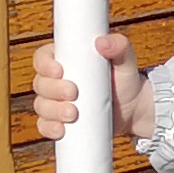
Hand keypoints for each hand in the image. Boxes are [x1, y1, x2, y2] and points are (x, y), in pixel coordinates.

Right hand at [31, 31, 147, 141]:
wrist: (132, 107)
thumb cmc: (124, 78)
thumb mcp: (125, 58)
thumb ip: (119, 45)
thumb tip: (102, 42)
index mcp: (64, 60)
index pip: (42, 58)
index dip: (44, 64)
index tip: (59, 70)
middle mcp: (54, 81)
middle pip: (40, 84)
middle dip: (53, 90)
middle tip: (73, 93)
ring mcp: (55, 103)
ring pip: (41, 106)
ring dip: (52, 111)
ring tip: (72, 114)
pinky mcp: (59, 122)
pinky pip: (45, 126)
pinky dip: (49, 129)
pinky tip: (60, 130)